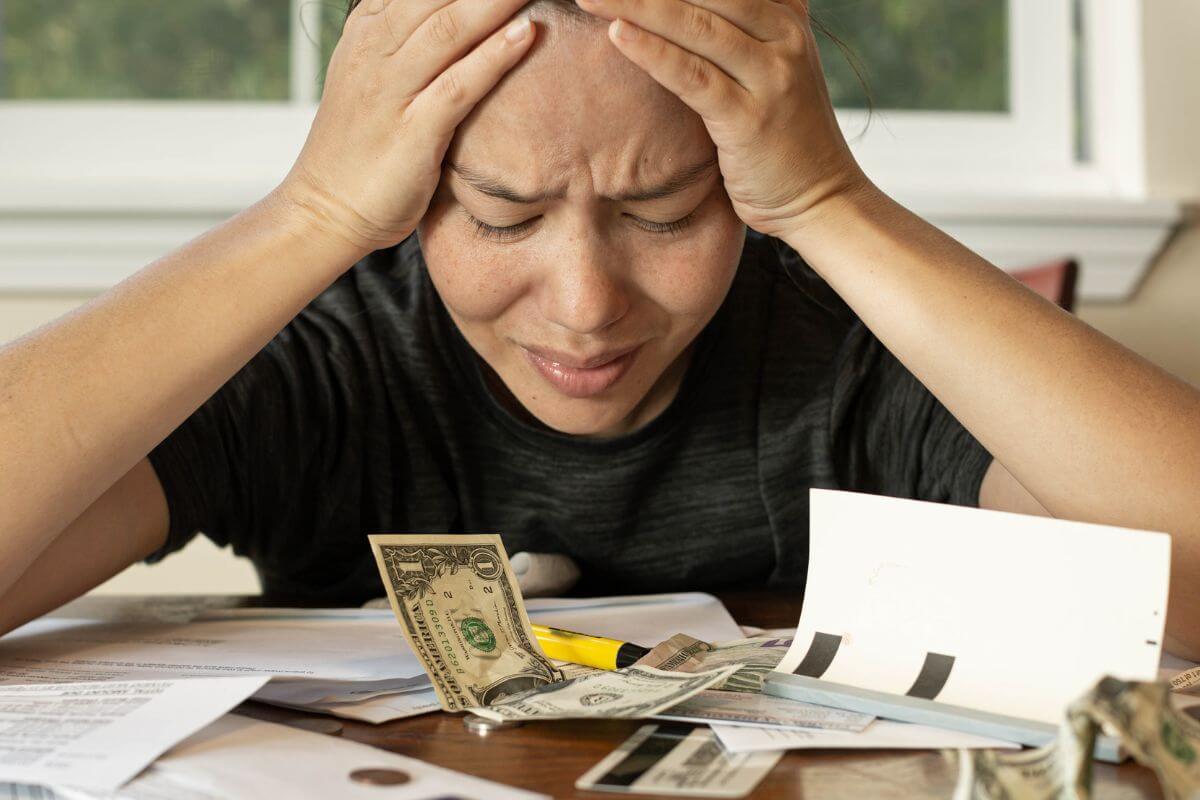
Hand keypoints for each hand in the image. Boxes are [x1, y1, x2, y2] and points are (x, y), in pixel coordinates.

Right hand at [276, 0, 536, 252]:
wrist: (326, 208)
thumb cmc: (361, 144)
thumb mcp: (376, 74)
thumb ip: (410, 38)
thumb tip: (455, 15)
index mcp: (370, 29)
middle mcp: (377, 48)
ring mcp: (392, 88)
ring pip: (450, 25)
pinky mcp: (412, 131)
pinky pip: (458, 84)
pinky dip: (494, 55)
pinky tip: (526, 32)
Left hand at [573, 0, 870, 239]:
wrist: (821, 199)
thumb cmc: (785, 138)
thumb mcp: (775, 69)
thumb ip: (746, 33)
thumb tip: (688, 17)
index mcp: (787, 18)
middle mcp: (785, 36)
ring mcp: (771, 76)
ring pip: (694, 25)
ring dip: (635, 6)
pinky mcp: (749, 118)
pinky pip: (692, 75)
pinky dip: (651, 51)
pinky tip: (616, 34)